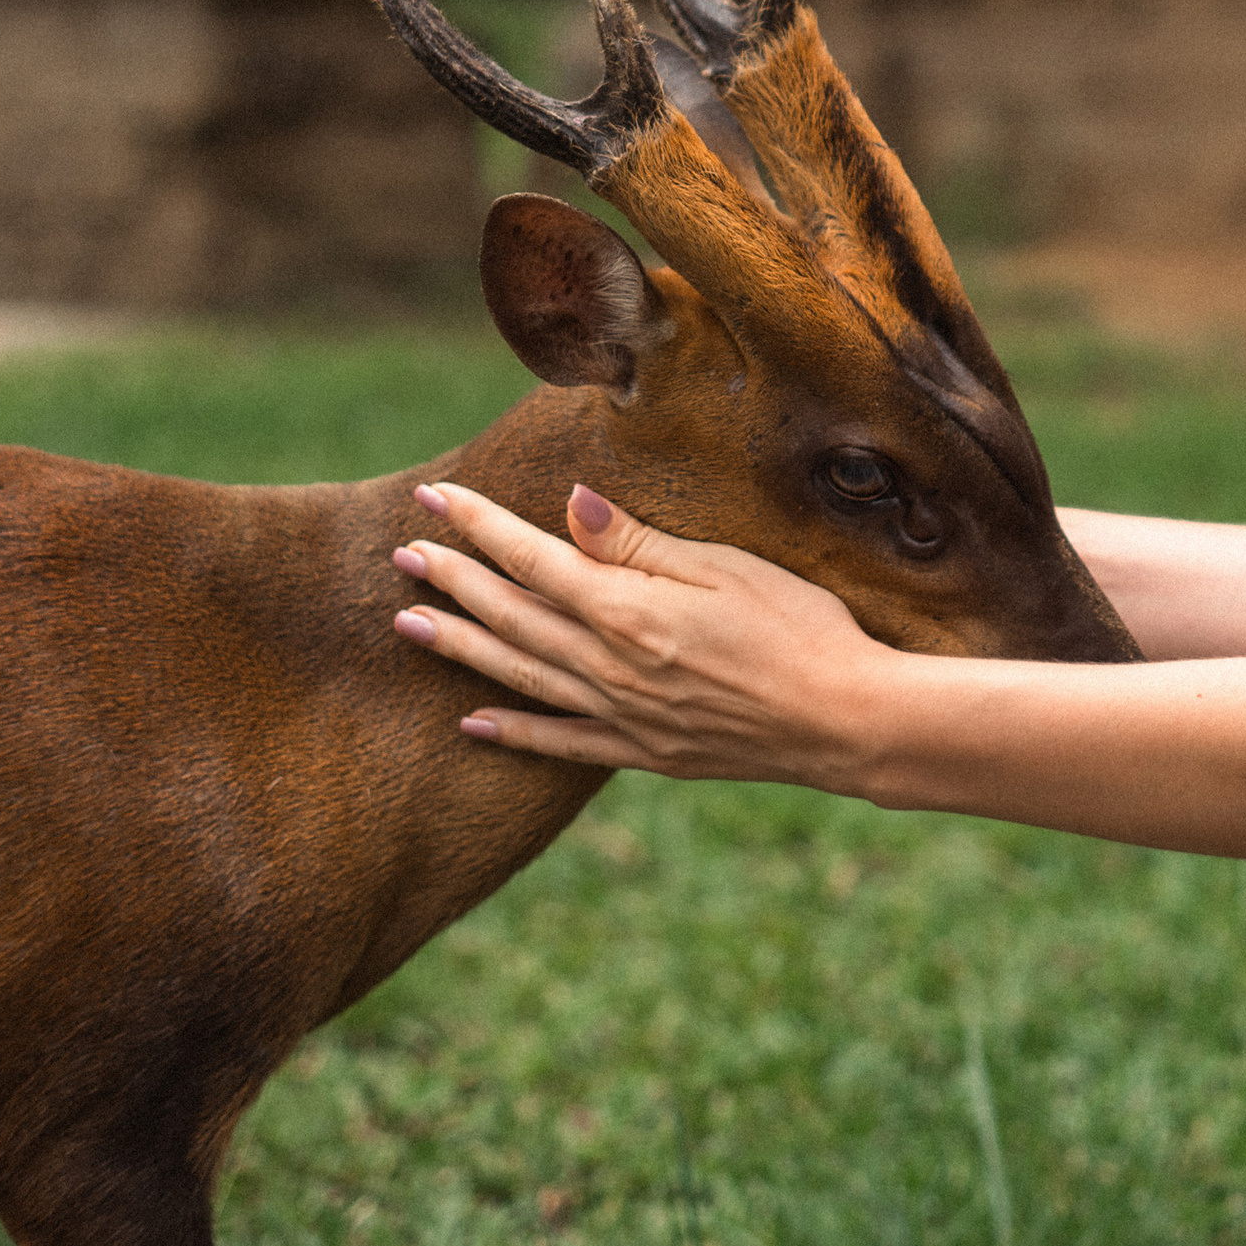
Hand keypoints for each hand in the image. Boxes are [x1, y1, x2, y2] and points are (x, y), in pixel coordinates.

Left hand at [391, 478, 879, 781]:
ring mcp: (622, 714)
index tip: (434, 496)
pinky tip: (472, 723)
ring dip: (462, 648)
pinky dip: (512, 731)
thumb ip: (640, 544)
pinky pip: (559, 741)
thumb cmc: (799, 627)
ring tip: (408, 627)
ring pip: (519, 676)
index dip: (478, 526)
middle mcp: (609, 666)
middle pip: (512, 616)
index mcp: (628, 610)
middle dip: (452, 581)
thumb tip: (571, 505)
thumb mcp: (726, 568)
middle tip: (401, 555)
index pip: (532, 558)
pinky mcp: (643, 749)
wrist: (844, 720)